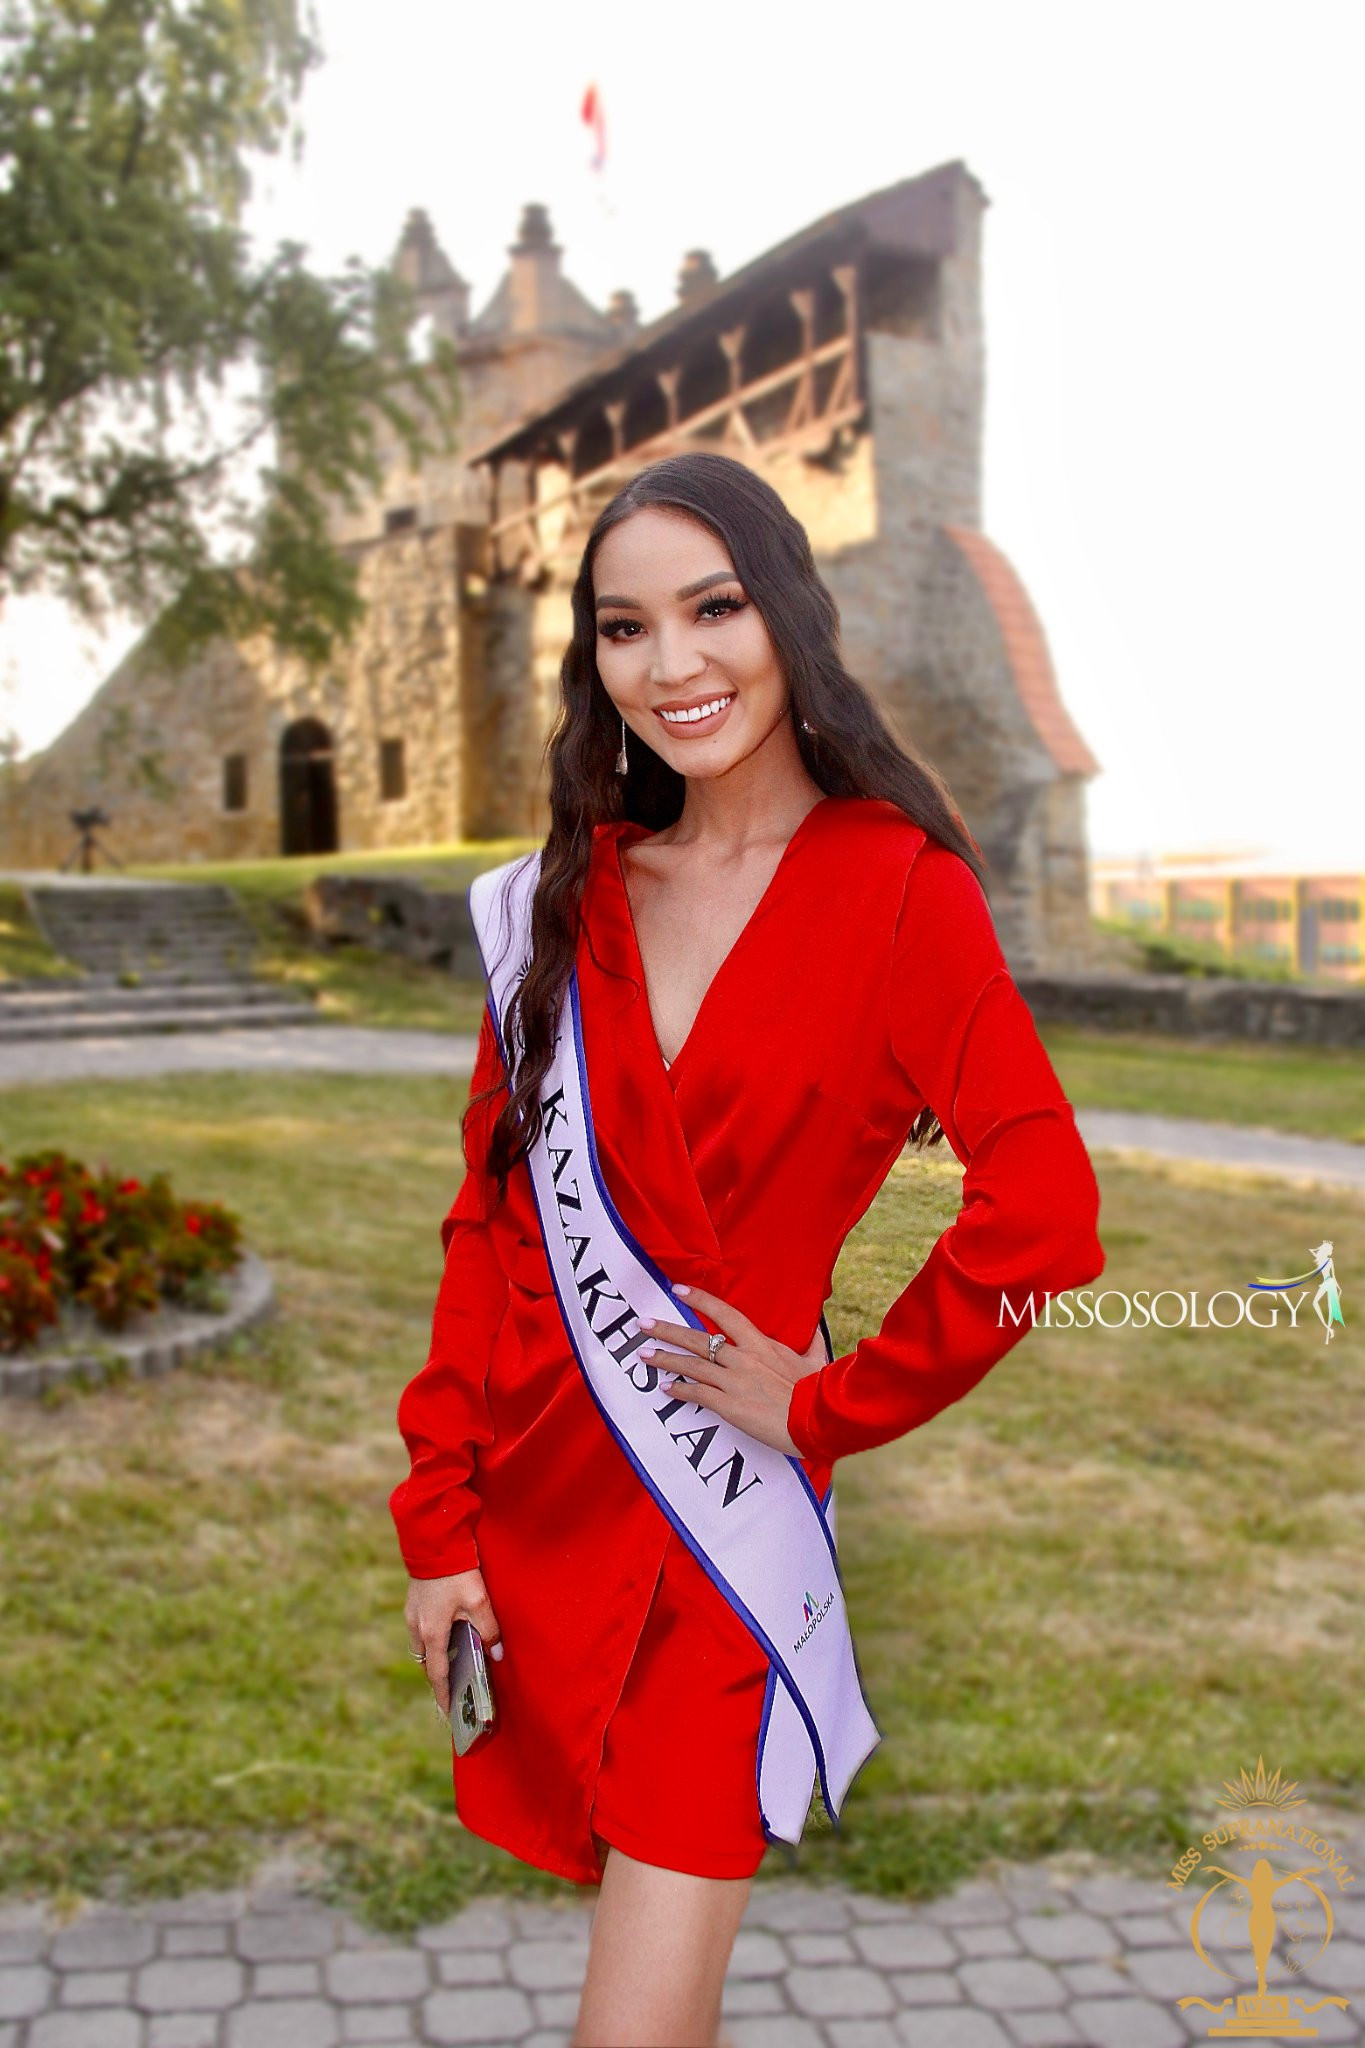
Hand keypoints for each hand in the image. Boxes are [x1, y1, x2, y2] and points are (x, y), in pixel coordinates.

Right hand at [405, 1567, 502, 1720]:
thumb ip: (489, 1629)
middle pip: (426, 1661)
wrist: (435, 1542)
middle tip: (453, 1687)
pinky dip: (432, 1637)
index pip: (437, 1673)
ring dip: (434, 1655)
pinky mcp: (413, 1602)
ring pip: (421, 1645)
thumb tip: (497, 1653)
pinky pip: (420, 1629)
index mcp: (432, 1633)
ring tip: (453, 1660)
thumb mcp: (479, 1601)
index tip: (448, 1711)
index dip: (443, 1694)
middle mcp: (417, 1627)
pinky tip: (447, 1631)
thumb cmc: (457, 1572)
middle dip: (438, 1675)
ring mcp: (412, 1614)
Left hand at [639, 1286, 827, 1457]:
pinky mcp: (730, 1406)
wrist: (817, 1420)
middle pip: (698, 1339)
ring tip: (644, 1355)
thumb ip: (812, 1344)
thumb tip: (816, 1329)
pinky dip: (680, 1390)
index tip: (679, 1290)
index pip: (726, 1314)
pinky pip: (698, 1394)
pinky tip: (666, 1388)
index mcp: (761, 1344)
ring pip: (692, 1365)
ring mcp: (734, 1381)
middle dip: (667, 1330)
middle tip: (643, 1323)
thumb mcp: (816, 1361)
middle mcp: (743, 1358)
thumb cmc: (818, 1391)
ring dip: (665, 1359)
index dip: (701, 1300)